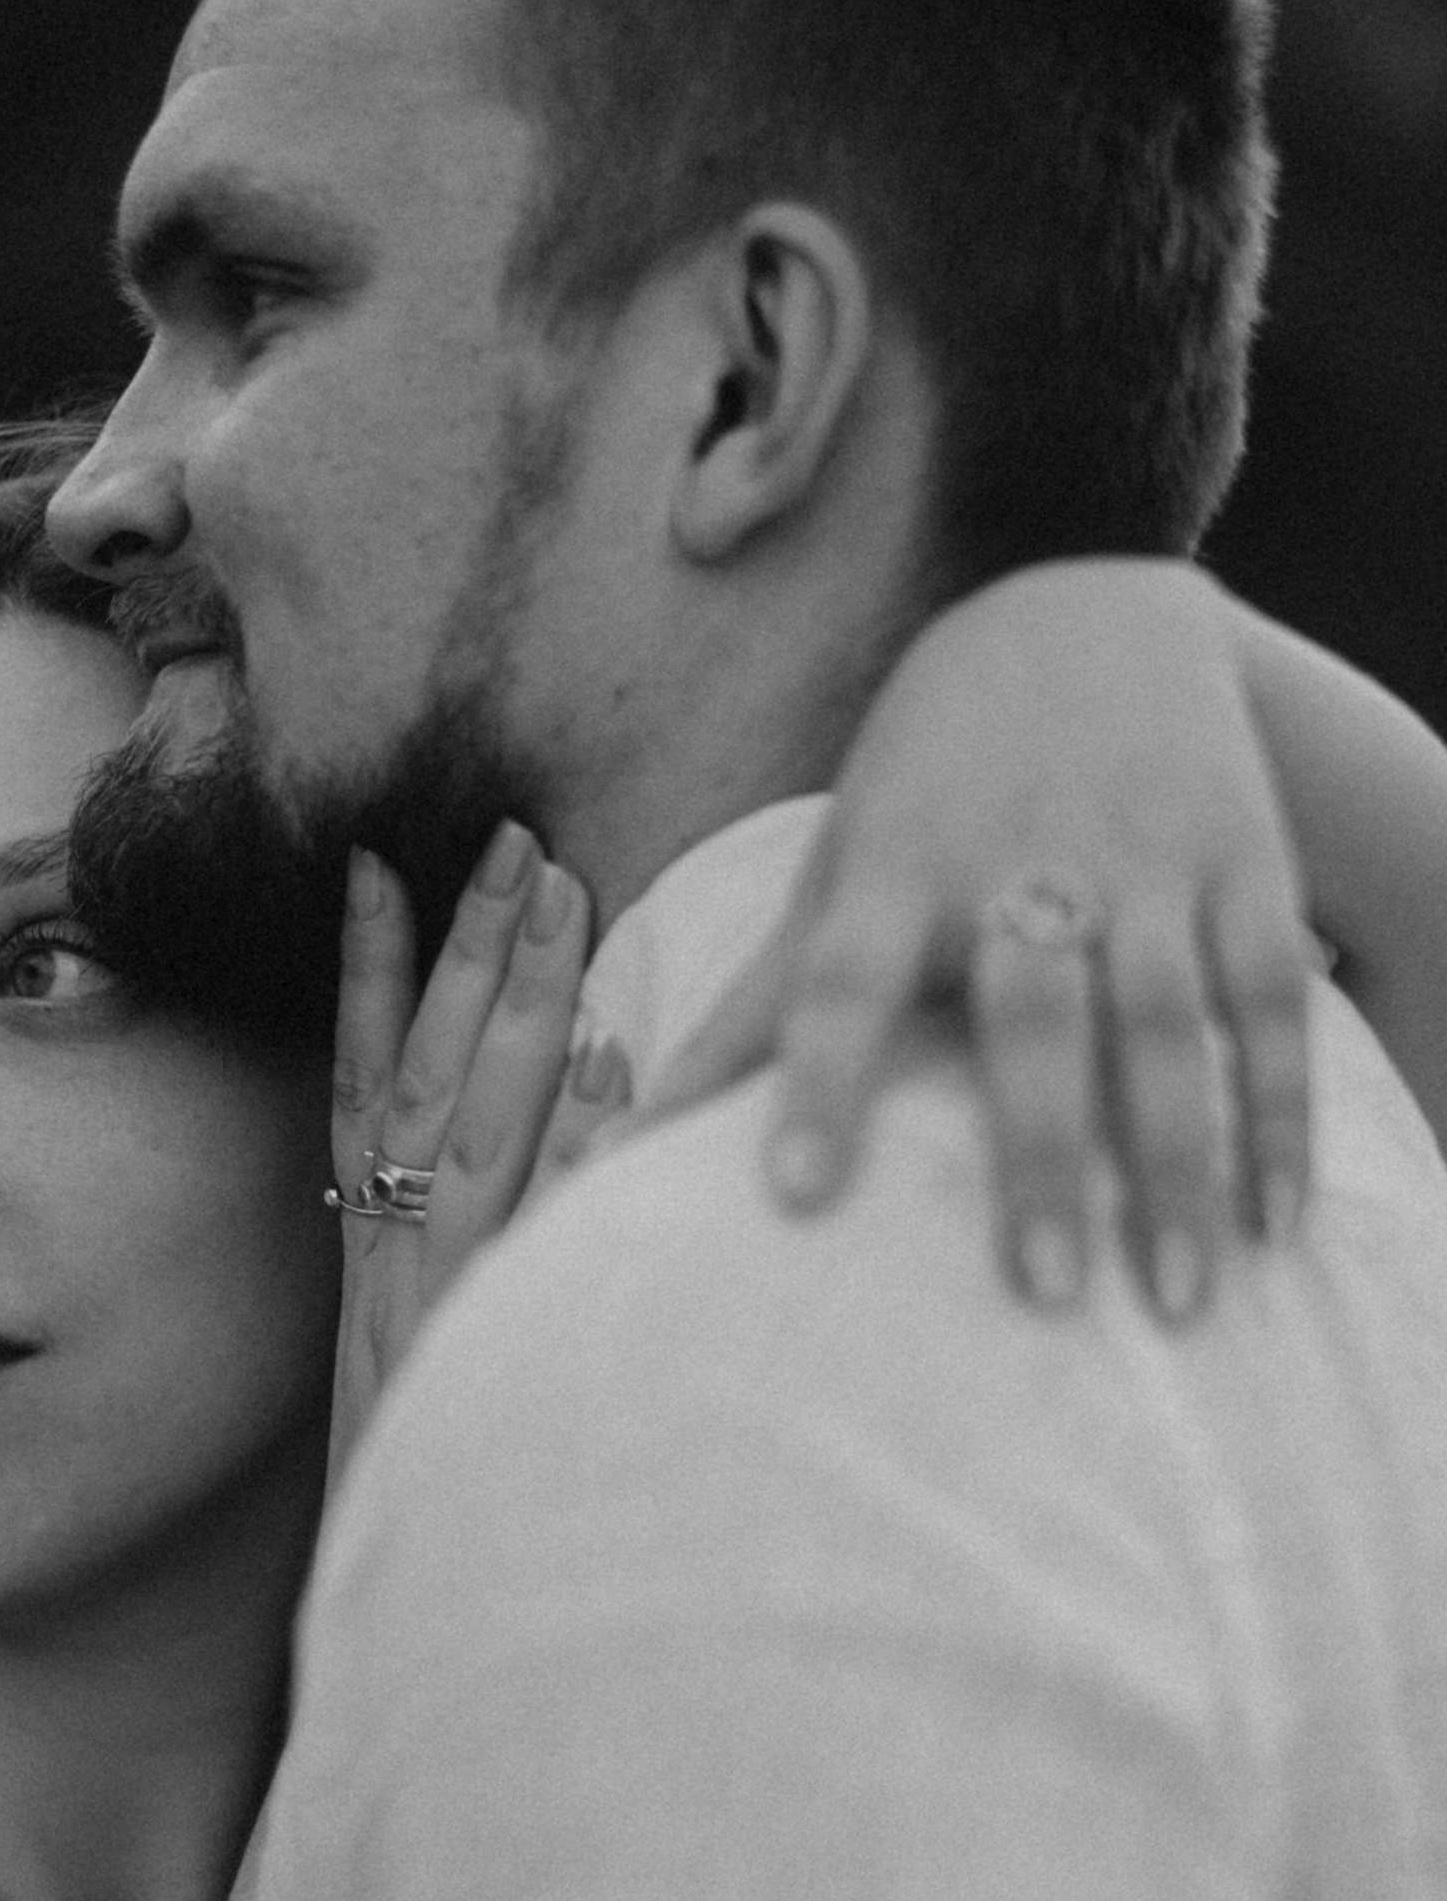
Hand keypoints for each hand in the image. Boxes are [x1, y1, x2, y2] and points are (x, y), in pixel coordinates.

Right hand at [326, 824, 592, 1477]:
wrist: (400, 1637)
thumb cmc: (431, 1516)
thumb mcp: (414, 1389)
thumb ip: (456, 1286)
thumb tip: (543, 1168)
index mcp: (369, 1268)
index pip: (359, 1087)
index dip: (368, 978)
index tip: (379, 866)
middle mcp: (394, 1271)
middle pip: (427, 1080)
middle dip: (466, 955)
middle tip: (513, 838)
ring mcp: (440, 1306)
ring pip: (474, 1128)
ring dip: (516, 1007)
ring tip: (560, 898)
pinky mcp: (488, 1348)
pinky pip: (537, 1232)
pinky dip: (575, 1148)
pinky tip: (614, 1063)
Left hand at [640, 559, 1314, 1318]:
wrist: (1091, 601)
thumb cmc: (929, 781)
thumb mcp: (838, 867)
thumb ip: (750, 1011)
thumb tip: (619, 1146)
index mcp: (898, 863)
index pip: (843, 979)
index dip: (820, 1084)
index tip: (793, 1197)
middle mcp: (1023, 860)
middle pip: (1031, 1014)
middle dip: (1039, 1154)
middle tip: (1039, 1294)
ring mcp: (1145, 861)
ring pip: (1166, 1019)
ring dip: (1175, 1160)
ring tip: (1176, 1298)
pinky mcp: (1246, 863)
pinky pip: (1273, 999)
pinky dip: (1280, 1112)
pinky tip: (1278, 1224)